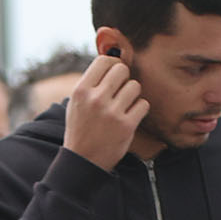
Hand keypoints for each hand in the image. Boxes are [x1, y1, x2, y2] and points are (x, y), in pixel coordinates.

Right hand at [62, 52, 148, 170]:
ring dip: (133, 94)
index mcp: (81, 90)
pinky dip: (140, 109)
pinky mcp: (126, 126)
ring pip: (135, 86)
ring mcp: (111, 112)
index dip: (113, 65)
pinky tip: (131, 116)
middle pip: (122, 70)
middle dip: (124, 78)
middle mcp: (95, 99)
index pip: (104, 61)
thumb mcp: (77, 102)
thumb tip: (112, 59)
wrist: (83, 159)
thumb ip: (91, 82)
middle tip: (121, 90)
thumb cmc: (81, 127)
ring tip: (125, 105)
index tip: (113, 75)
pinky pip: (143, 104)